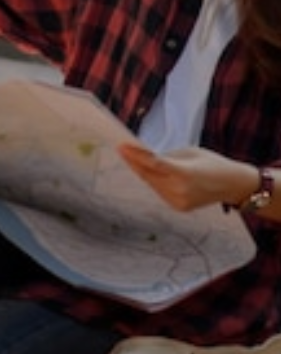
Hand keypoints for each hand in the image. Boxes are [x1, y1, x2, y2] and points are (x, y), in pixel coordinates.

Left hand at [118, 142, 256, 211]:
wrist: (232, 184)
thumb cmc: (210, 163)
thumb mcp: (188, 152)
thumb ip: (166, 156)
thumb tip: (144, 156)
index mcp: (184, 174)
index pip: (153, 163)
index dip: (135, 155)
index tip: (121, 146)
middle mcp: (180, 190)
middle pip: (148, 174)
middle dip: (133, 162)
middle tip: (121, 149)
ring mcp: (179, 202)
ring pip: (151, 183)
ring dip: (141, 171)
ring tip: (131, 157)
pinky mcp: (179, 207)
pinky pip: (159, 191)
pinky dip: (153, 181)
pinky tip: (147, 171)